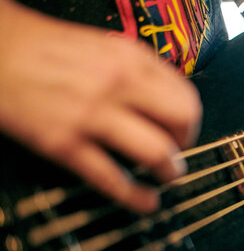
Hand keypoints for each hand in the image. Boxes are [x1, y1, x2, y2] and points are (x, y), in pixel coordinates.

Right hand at [0, 0, 201, 213]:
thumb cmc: (45, 47)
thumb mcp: (103, 46)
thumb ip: (138, 71)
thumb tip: (167, 100)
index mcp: (129, 58)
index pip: (186, 96)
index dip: (191, 121)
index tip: (184, 132)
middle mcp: (117, 84)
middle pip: (181, 122)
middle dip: (186, 145)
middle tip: (179, 154)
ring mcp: (91, 115)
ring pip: (155, 152)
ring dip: (170, 171)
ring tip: (168, 177)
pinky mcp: (64, 143)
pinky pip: (111, 178)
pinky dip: (135, 197)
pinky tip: (146, 203)